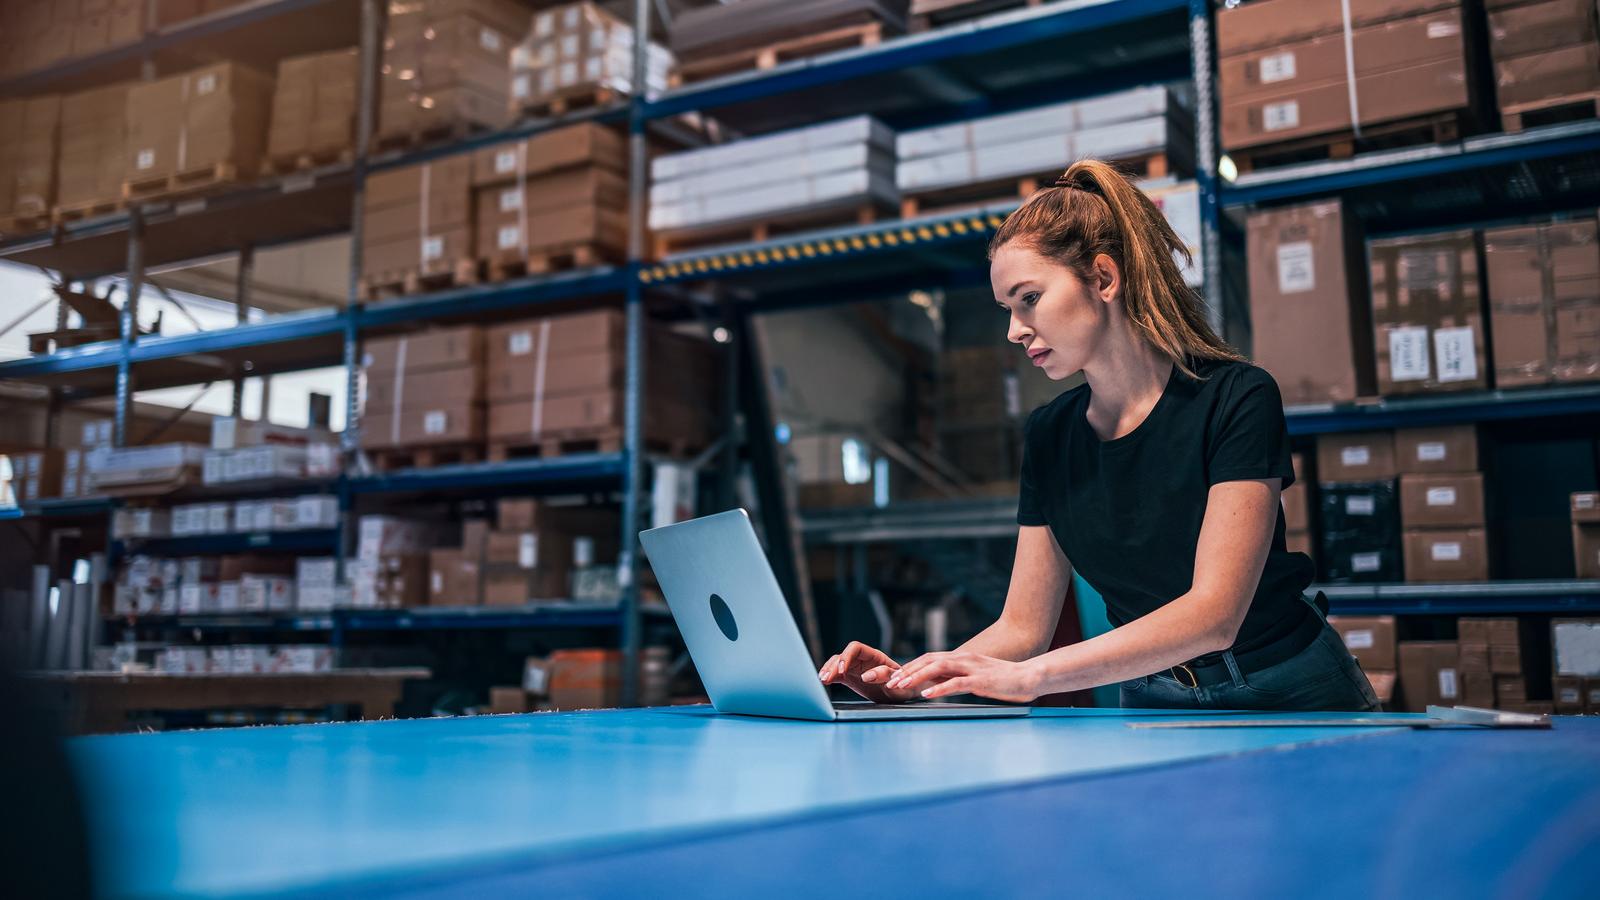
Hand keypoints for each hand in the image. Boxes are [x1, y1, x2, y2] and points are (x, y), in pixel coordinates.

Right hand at [819, 641, 921, 703]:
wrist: (901, 694)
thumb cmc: (902, 686)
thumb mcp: (897, 682)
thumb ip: (884, 675)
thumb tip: (866, 675)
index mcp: (875, 656)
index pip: (855, 648)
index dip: (847, 656)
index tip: (842, 669)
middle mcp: (863, 659)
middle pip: (843, 655)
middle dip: (833, 665)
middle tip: (826, 678)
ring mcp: (855, 667)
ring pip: (837, 663)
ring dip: (829, 670)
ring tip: (822, 680)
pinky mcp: (850, 677)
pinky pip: (836, 673)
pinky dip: (829, 676)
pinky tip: (823, 681)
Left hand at [884, 650, 1043, 702]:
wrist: (1029, 676)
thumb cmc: (1004, 681)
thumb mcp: (975, 678)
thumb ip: (956, 678)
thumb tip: (936, 686)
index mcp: (961, 658)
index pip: (929, 659)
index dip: (910, 667)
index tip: (894, 677)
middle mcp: (964, 659)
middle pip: (928, 661)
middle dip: (907, 671)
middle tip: (890, 682)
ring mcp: (972, 668)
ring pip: (938, 668)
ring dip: (917, 677)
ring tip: (901, 686)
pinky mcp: (981, 681)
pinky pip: (956, 683)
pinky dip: (939, 689)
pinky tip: (927, 695)